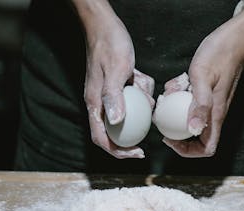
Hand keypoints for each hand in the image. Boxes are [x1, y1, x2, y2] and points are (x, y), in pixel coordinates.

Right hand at [71, 0, 154, 158]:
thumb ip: (114, 97)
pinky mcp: (119, 86)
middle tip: (148, 143)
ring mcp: (110, 94)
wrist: (106, 25)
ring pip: (129, 112)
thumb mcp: (115, 70)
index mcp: (95, 104)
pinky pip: (134, 96)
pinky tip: (142, 78)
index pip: (102, 138)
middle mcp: (101, 103)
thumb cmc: (109, 45)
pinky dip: (141, 89)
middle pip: (115, 131)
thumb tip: (116, 122)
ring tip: (145, 91)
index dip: (118, 152)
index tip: (137, 153)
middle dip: (132, 137)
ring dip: (140, 104)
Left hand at [162, 25, 243, 157]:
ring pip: (190, 118)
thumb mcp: (203, 78)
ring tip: (169, 95)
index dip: (187, 151)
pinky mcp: (206, 93)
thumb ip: (199, 104)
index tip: (171, 138)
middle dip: (177, 131)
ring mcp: (211, 103)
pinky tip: (177, 82)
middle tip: (163, 118)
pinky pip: (190, 102)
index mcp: (215, 115)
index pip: (206, 149)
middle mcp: (214, 113)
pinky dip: (180, 95)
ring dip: (176, 110)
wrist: (234, 39)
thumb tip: (193, 130)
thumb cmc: (220, 55)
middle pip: (196, 137)